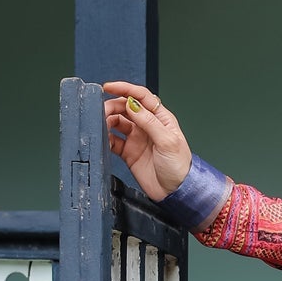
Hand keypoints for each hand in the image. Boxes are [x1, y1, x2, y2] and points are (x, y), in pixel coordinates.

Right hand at [101, 81, 194, 202]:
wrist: (176, 193)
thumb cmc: (179, 167)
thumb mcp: (167, 141)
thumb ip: (149, 122)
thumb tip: (132, 104)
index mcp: (161, 119)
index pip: (141, 97)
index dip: (124, 89)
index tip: (108, 87)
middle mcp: (148, 126)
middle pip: (126, 107)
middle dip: (112, 106)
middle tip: (102, 112)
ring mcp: (137, 138)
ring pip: (117, 122)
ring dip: (107, 120)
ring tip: (101, 125)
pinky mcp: (129, 152)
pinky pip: (113, 140)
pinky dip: (106, 137)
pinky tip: (103, 139)